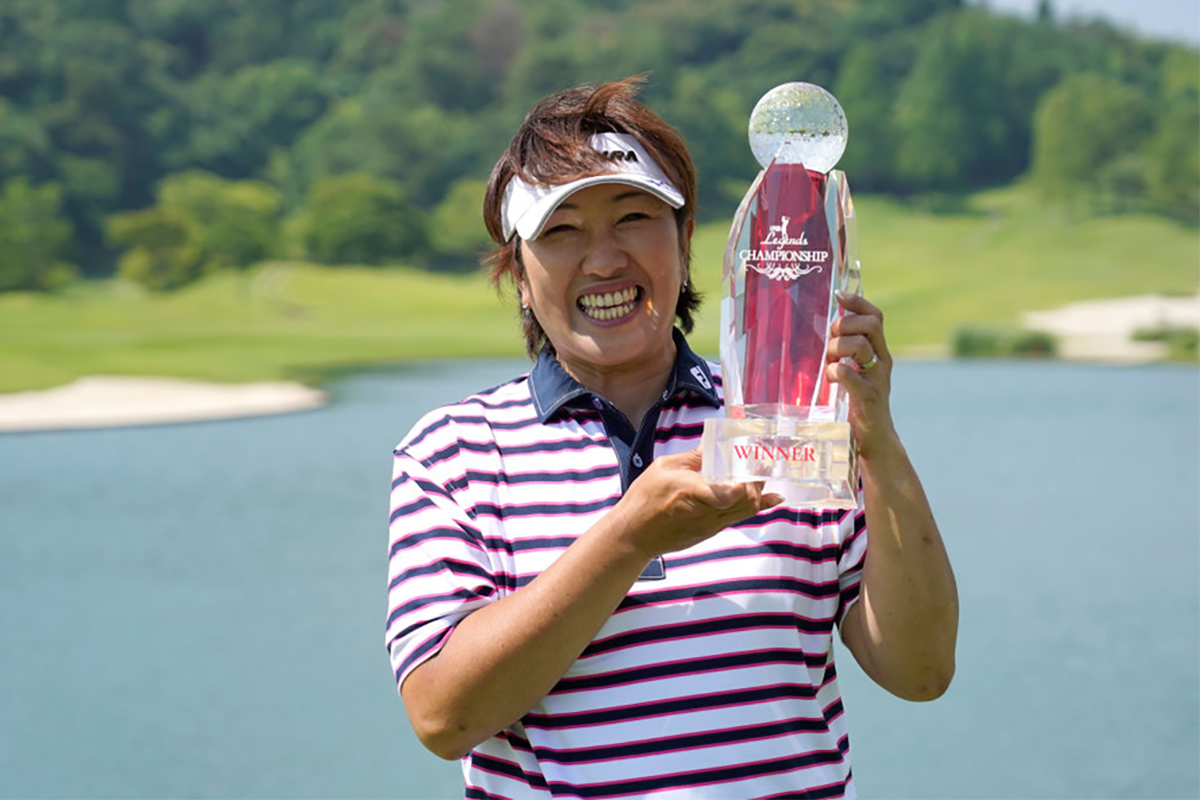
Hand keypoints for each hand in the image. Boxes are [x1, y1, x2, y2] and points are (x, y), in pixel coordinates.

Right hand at [611, 449, 783, 558]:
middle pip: (749, 500)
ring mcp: (711, 525)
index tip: (754, 458)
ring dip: (759, 492)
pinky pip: (739, 518)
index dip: (751, 476)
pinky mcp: (710, 531)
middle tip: (760, 463)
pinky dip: (756, 506)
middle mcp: (708, 512)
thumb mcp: (665, 468)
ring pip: (748, 511)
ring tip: (763, 475)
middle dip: (759, 480)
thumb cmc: (644, 500)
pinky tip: (769, 498)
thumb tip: (712, 443)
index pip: (736, 490)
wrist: (634, 534)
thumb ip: (693, 457)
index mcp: (695, 491)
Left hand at [825, 291, 896, 457]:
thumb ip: (843, 352)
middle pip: (869, 324)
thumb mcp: (852, 372)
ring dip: (836, 349)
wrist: (874, 440)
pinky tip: (830, 378)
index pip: (875, 316)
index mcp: (878, 352)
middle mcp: (881, 361)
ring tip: (829, 364)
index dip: (858, 302)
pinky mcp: (867, 397)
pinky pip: (847, 373)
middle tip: (831, 343)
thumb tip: (824, 328)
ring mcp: (876, 378)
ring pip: (858, 344)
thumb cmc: (855, 405)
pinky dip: (834, 372)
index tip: (839, 295)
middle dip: (844, 326)